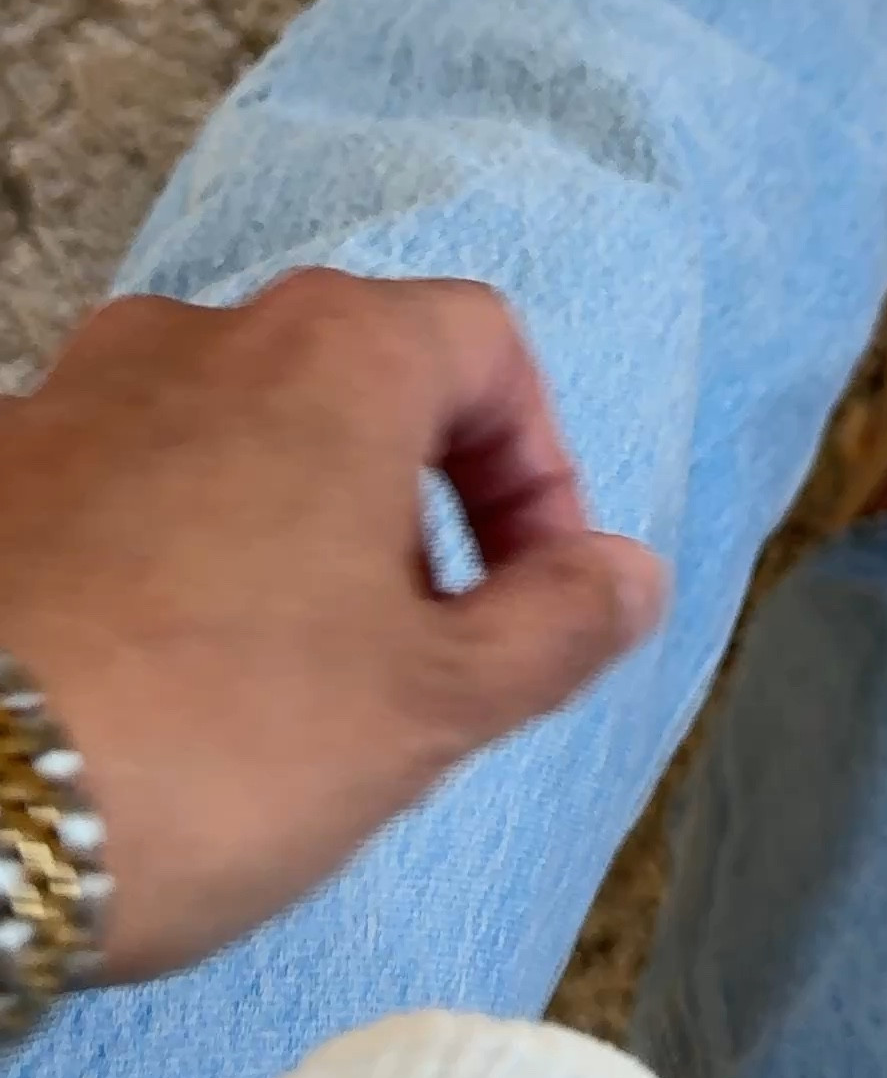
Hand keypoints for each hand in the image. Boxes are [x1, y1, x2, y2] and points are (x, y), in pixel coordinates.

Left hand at [0, 271, 668, 982]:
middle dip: (409, 515)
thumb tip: (628, 576)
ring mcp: (67, 401)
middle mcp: (194, 338)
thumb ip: (557, 627)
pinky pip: (114, 497)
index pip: (486, 346)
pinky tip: (156, 694)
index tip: (537, 593)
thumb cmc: (207, 739)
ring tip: (280, 691)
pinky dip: (165, 566)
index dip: (539, 468)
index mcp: (332, 353)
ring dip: (284, 539)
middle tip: (419, 658)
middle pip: (354, 388)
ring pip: (227, 442)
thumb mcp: (433, 705)